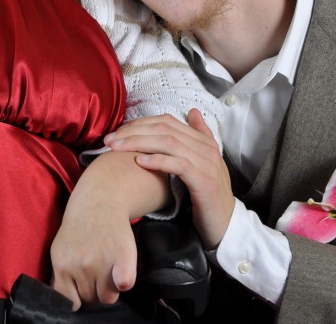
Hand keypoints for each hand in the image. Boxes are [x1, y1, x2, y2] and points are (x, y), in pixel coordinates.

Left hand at [50, 204, 136, 308]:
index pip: (70, 300)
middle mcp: (81, 265)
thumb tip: (63, 301)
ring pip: (108, 296)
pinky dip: (124, 282)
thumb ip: (60, 275)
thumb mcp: (60, 249)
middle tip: (98, 272)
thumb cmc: (79, 228)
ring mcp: (102, 262)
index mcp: (62, 265)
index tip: (80, 290)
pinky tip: (121, 275)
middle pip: (91, 299)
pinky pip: (125, 284)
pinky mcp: (123, 257)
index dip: (76, 298)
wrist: (99, 200)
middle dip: (94, 290)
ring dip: (110, 288)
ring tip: (109, 270)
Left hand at [105, 109, 234, 249]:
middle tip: (110, 140)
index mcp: (203, 141)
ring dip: (139, 143)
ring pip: (169, 143)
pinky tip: (139, 161)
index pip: (167, 122)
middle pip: (165, 130)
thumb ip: (197, 137)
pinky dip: (158, 160)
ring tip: (118, 148)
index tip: (118, 132)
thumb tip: (192, 112)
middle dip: (133, 132)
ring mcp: (207, 164)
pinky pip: (179, 164)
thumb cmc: (207, 195)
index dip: (140, 124)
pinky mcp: (205, 181)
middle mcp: (207, 148)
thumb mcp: (201, 163)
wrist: (225, 224)